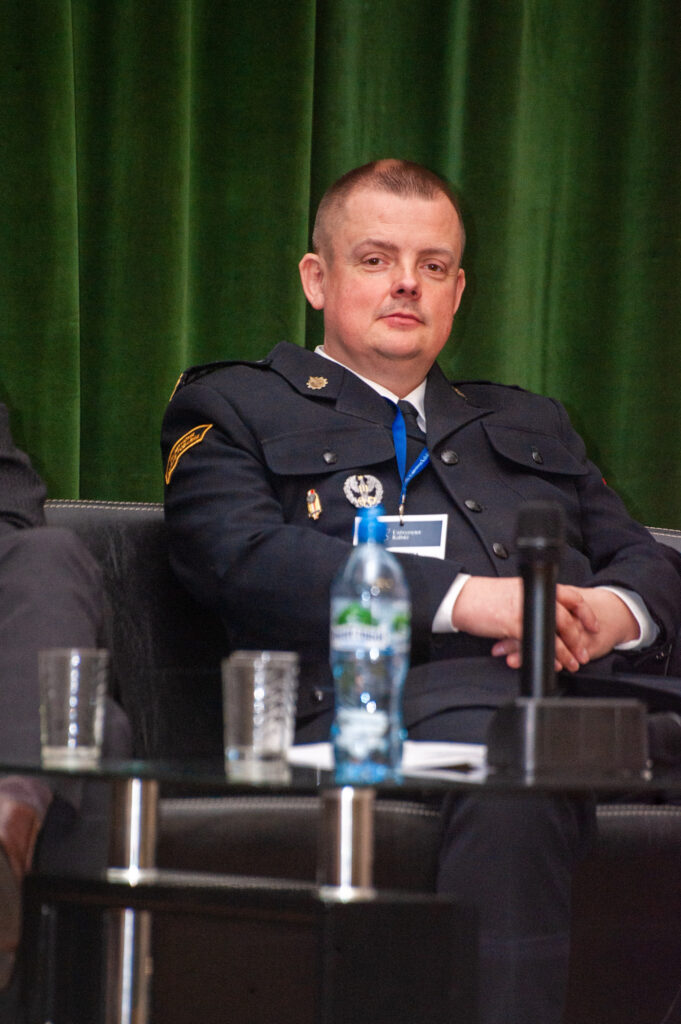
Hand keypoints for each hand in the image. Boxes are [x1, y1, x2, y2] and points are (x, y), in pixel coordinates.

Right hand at [451, 577, 604, 670]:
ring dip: (567, 651)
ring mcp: (525, 608)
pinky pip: (539, 641)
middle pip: (567, 617)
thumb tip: (543, 614)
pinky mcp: (514, 623)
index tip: (592, 626)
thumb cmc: (482, 597)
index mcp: (535, 586)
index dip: (585, 612)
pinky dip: (549, 655)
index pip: (571, 596)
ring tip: (573, 663)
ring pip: (556, 631)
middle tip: (584, 653)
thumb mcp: (512, 592)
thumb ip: (530, 600)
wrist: (461, 598)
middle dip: (578, 638)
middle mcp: (533, 595)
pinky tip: (554, 664)